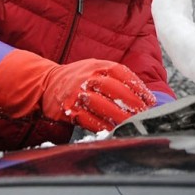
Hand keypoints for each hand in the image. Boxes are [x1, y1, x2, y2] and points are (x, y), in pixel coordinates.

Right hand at [0, 50, 156, 131]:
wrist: (44, 83)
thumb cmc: (76, 77)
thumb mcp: (93, 67)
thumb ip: (113, 76)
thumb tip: (139, 94)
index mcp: (96, 65)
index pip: (122, 73)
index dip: (138, 86)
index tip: (149, 99)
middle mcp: (87, 77)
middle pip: (115, 89)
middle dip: (132, 102)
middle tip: (144, 113)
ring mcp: (77, 94)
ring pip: (103, 105)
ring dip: (119, 116)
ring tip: (132, 123)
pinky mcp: (69, 110)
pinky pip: (89, 119)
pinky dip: (102, 126)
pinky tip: (113, 129)